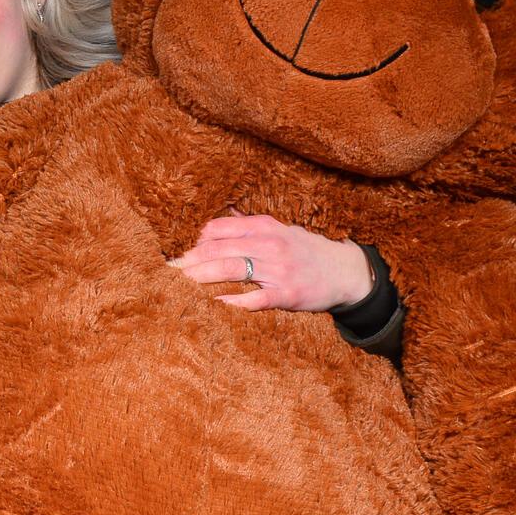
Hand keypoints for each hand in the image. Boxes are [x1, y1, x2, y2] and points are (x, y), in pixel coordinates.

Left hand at [169, 212, 372, 312]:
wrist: (345, 271)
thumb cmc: (305, 250)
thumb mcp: (280, 229)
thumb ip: (249, 224)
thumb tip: (222, 212)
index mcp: (264, 227)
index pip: (219, 228)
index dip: (195, 239)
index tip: (178, 249)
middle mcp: (270, 244)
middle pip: (219, 249)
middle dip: (191, 259)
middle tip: (170, 269)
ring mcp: (278, 270)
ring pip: (232, 270)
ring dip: (203, 277)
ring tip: (183, 282)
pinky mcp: (287, 294)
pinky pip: (255, 299)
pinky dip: (234, 301)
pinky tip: (216, 303)